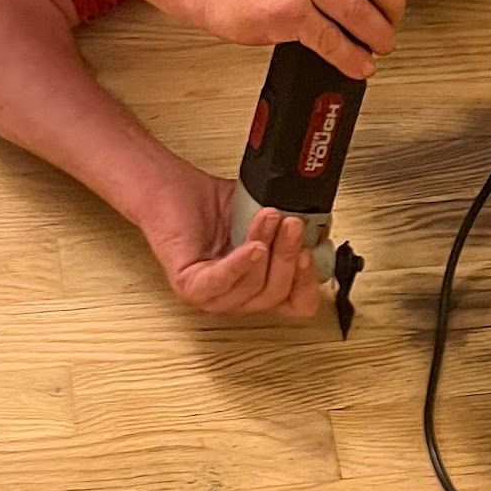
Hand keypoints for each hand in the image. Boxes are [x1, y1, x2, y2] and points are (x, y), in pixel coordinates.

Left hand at [141, 165, 322, 319]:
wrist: (169, 187)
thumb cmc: (206, 203)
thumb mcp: (261, 213)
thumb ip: (291, 225)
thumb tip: (321, 229)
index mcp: (257, 283)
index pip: (296, 303)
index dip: (310, 282)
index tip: (314, 252)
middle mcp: (235, 295)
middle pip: (277, 295)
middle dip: (291, 256)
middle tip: (294, 225)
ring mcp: (211, 295)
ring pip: (254, 289)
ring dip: (269, 249)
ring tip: (269, 218)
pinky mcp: (189, 286)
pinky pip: (220, 284)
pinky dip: (240, 264)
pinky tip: (252, 247)